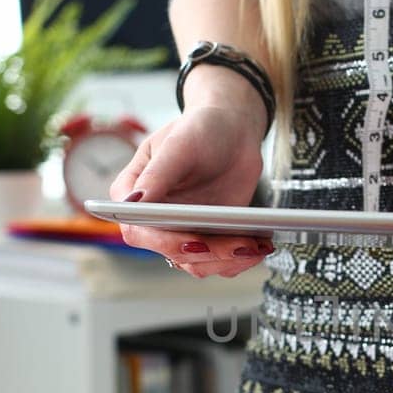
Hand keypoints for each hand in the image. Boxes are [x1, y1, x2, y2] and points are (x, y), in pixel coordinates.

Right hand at [109, 95, 268, 277]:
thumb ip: (156, 174)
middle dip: (209, 253)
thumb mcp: (177, 145)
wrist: (233, 132)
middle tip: (241, 244)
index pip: (139, 230)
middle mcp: (155, 220)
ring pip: (198, 264)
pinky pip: (220, 261)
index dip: (165, 242)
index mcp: (135, 196)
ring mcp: (183, 231)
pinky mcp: (209, 238)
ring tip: (255, 246)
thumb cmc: (200, 129)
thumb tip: (133, 202)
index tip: (194, 241)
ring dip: (228, 260)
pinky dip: (241, 259)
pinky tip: (259, 246)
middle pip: (172, 253)